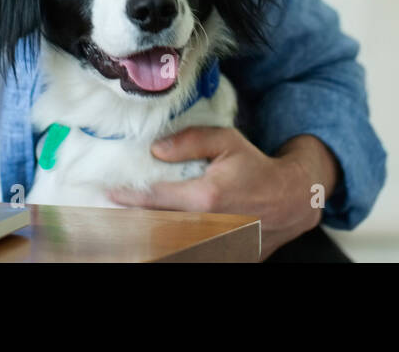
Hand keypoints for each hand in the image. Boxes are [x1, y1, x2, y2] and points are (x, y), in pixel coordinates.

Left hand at [105, 128, 335, 259]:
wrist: (291, 200)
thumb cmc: (256, 167)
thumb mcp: (227, 141)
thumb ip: (190, 141)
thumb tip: (157, 150)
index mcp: (206, 198)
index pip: (156, 199)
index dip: (129, 197)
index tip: (110, 193)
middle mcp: (208, 226)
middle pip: (156, 230)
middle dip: (130, 225)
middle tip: (107, 218)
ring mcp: (216, 247)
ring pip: (170, 246)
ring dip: (147, 239)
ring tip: (124, 231)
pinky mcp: (224, 257)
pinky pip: (189, 252)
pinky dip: (170, 246)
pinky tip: (154, 239)